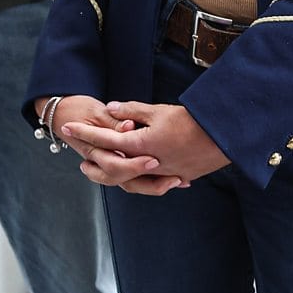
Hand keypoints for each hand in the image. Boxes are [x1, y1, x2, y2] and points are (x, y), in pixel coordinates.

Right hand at [41, 96, 180, 194]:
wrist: (63, 114)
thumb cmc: (78, 109)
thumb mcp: (95, 110)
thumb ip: (114, 120)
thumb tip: (130, 126)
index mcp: (92, 149)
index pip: (113, 163)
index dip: (134, 164)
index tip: (153, 160)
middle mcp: (100, 161)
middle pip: (123, 180)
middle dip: (148, 180)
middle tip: (170, 175)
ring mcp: (108, 164)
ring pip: (129, 184)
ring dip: (153, 186)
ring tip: (175, 181)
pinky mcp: (118, 163)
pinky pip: (135, 178)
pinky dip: (153, 181)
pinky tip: (175, 179)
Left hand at [65, 100, 229, 194]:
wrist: (224, 136)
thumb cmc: (191, 120)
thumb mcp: (159, 111)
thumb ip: (132, 111)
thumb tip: (111, 109)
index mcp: (142, 145)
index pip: (106, 140)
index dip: (85, 133)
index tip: (68, 128)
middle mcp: (149, 164)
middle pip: (113, 167)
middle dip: (93, 160)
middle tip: (79, 156)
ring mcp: (163, 174)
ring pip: (130, 181)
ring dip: (111, 175)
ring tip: (97, 168)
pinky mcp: (177, 177)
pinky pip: (151, 183)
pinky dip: (138, 180)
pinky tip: (132, 175)